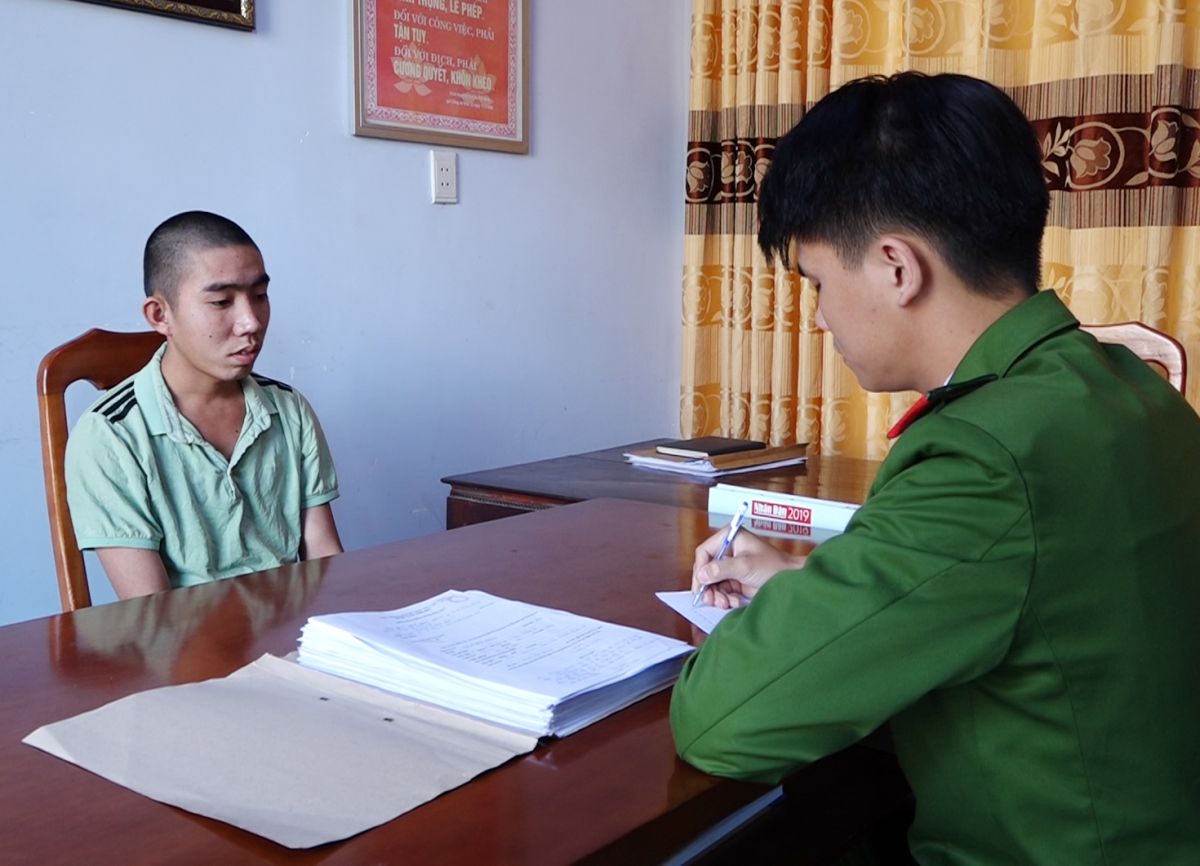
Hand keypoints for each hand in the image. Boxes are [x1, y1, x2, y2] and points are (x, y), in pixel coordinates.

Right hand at [691, 528, 805, 608]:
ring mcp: (731, 566)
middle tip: (710, 599)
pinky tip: (732, 602)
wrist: (792, 580)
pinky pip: (722, 590)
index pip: (704, 552)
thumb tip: (701, 575)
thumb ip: (721, 569)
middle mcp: (728, 551)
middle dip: (708, 586)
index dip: (700, 568)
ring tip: (724, 603)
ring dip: (716, 595)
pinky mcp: (736, 580)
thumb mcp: (745, 566)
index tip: (701, 585)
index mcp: (729, 538)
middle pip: (706, 569)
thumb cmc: (775, 566)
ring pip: (712, 582)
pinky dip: (724, 598)